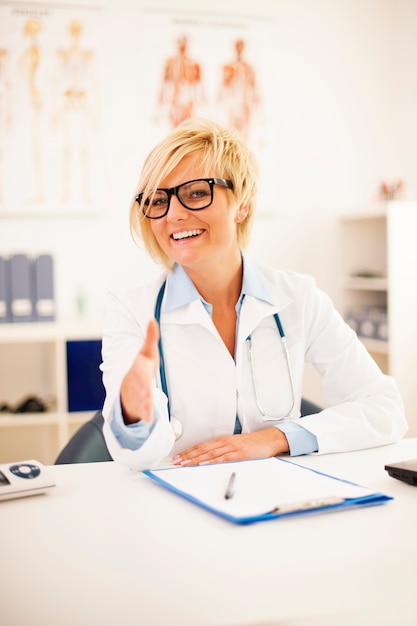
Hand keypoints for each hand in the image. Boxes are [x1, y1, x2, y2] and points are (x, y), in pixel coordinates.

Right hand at [120, 319, 159, 424]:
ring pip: (140, 400)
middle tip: (146, 390)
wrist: (129, 390)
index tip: (143, 361)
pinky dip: (144, 416)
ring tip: (147, 408)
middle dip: (142, 387)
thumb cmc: (141, 369)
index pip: (139, 367)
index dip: (141, 365)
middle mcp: (135, 383)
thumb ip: (150, 337)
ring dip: (143, 404)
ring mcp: (136, 396)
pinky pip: (142, 412)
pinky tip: (147, 420)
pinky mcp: (140, 407)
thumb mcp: (147, 353)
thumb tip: (152, 319)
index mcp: (137, 369)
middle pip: (139, 385)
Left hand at [172, 427, 288, 465]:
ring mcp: (232, 448)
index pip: (202, 446)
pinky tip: (204, 464)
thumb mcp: (235, 445)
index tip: (179, 457)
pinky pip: (223, 458)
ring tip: (185, 463)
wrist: (268, 440)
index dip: (189, 451)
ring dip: (196, 459)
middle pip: (203, 449)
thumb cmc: (253, 444)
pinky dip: (212, 461)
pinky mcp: (240, 454)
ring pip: (210, 454)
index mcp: (223, 440)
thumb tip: (209, 459)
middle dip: (188, 455)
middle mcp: (225, 442)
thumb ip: (223, 451)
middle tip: (177, 461)